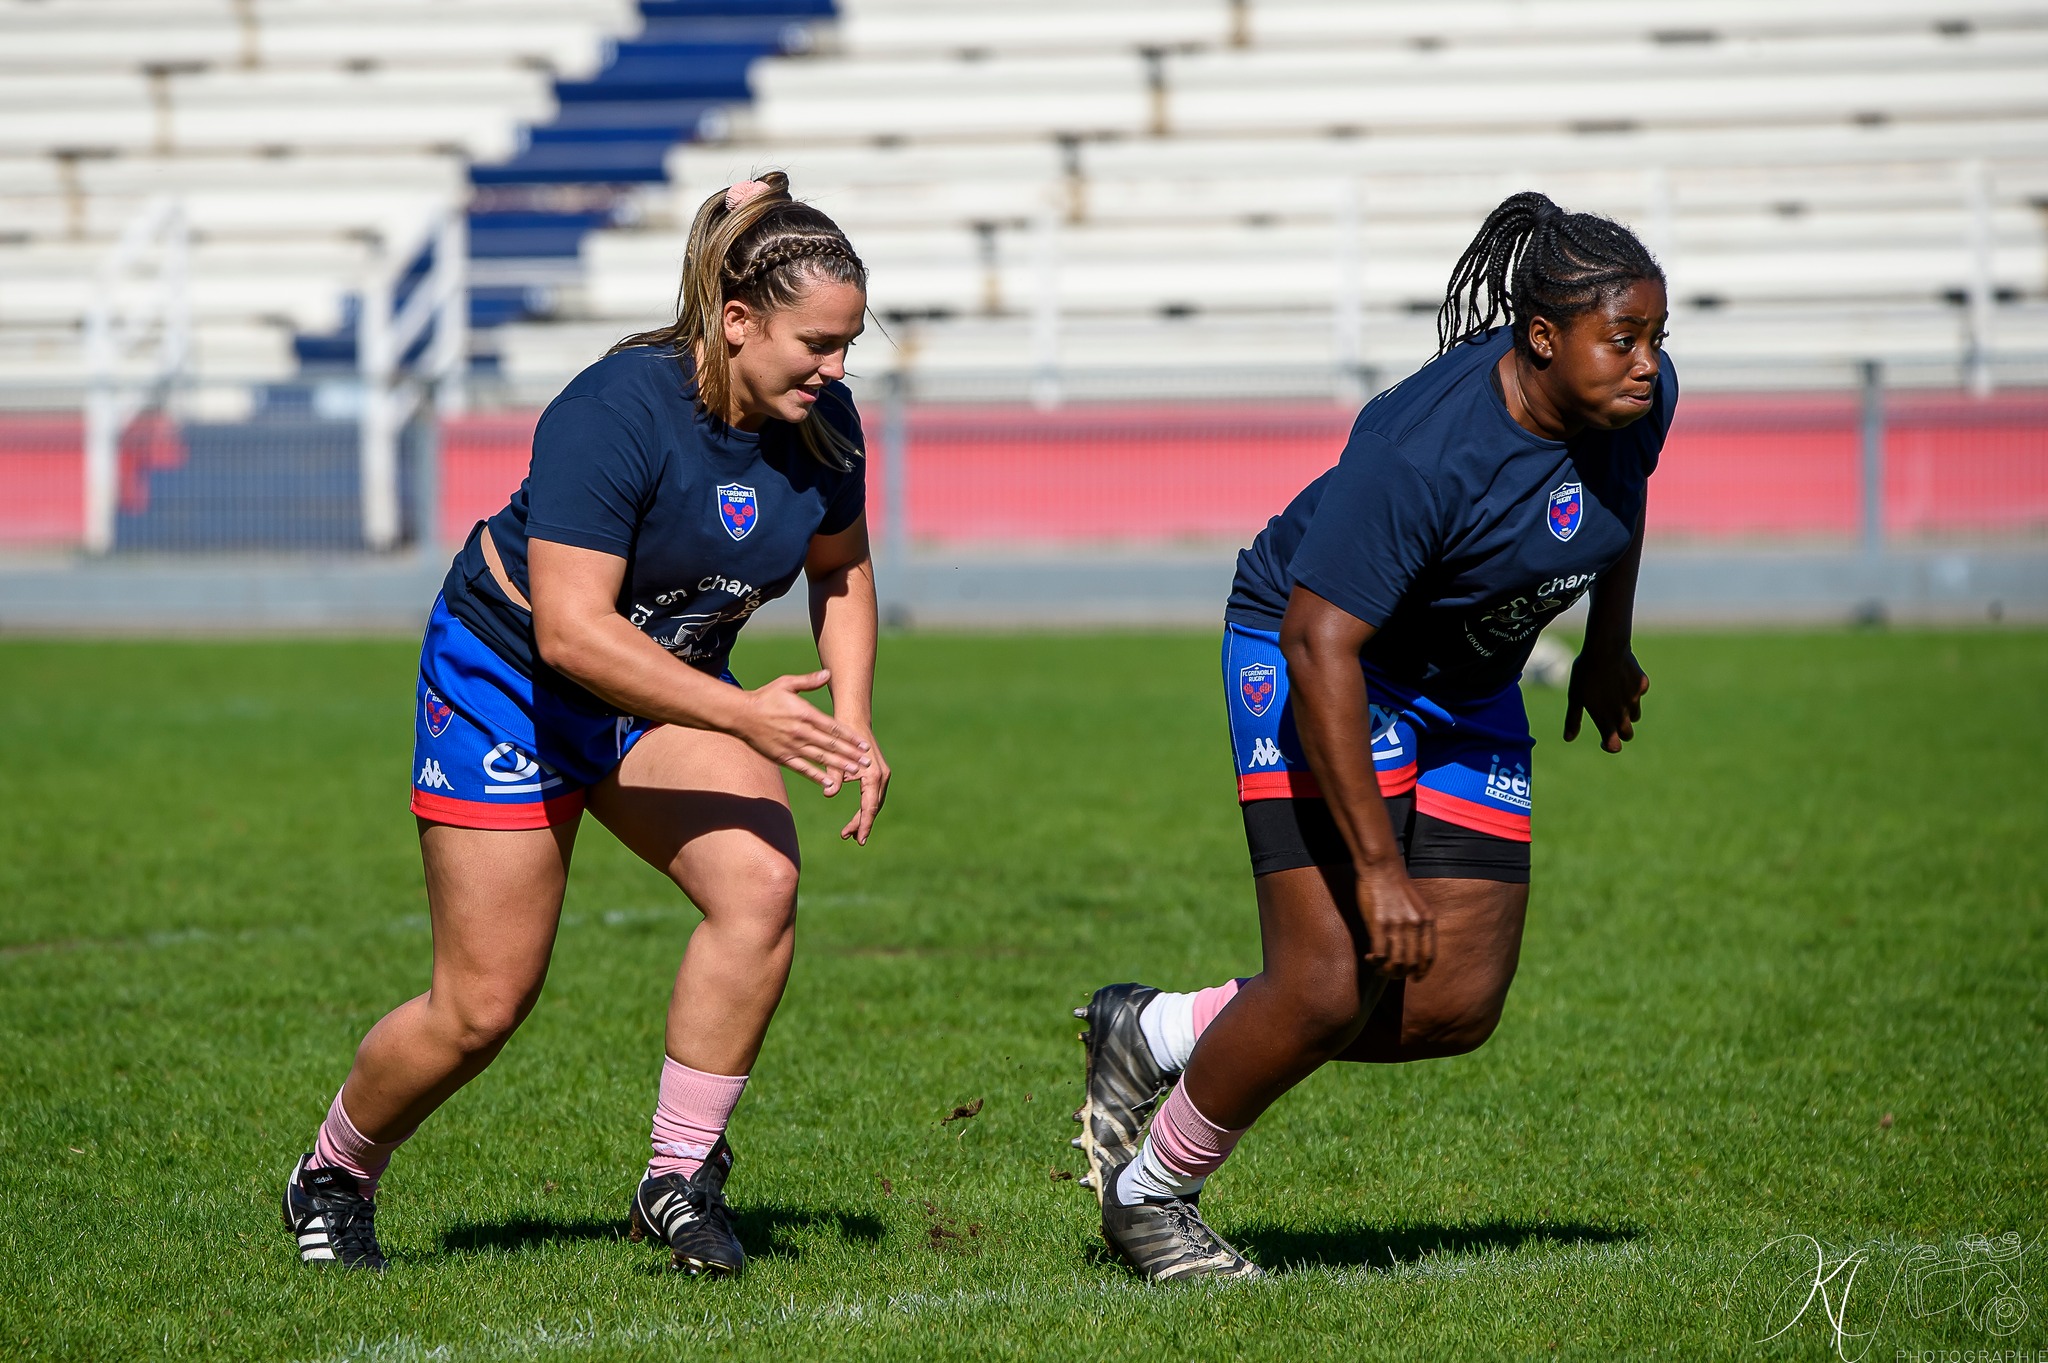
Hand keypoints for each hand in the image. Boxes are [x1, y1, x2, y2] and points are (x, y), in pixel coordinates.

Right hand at [732, 670, 870, 791]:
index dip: (850, 737)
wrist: (740, 714)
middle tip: (867, 762)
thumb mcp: (786, 683)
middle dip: (851, 754)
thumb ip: (809, 681)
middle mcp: (801, 731)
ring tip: (855, 772)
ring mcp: (792, 746)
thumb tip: (829, 673)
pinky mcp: (782, 757)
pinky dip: (817, 776)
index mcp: (805, 713)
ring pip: (820, 758)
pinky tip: (829, 782)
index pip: (833, 728)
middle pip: (831, 745)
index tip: (864, 744)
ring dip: (839, 766)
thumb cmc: (765, 697)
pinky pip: (803, 769)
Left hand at [827, 723, 890, 844]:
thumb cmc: (840, 738)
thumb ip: (832, 777)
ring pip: (874, 802)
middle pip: (874, 807)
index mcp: (873, 775)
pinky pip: (873, 796)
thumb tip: (828, 794)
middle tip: (850, 838)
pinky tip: (856, 816)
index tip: (859, 840)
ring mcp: (882, 774)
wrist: (853, 720)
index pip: (870, 807)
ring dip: (864, 817)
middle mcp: (881, 776)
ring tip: (849, 832)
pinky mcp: (878, 773)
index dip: (864, 825)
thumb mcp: (833, 758)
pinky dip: (866, 807)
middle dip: (863, 824)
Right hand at [1356, 858, 1435, 979]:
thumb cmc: (1396, 887)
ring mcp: (1397, 925)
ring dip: (1386, 970)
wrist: (1382, 868)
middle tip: (1391, 973)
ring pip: (1395, 962)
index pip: (1428, 956)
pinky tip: (1370, 957)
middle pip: (1411, 963)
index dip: (1422, 972)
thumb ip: (1418, 926)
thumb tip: (1412, 950)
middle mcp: (1415, 925)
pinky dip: (1375, 961)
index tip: (1414, 978)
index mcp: (1427, 920)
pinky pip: (1380, 953)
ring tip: (1379, 967)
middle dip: (1400, 974)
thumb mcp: (1417, 906)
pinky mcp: (1379, 924)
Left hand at [1564, 647, 1648, 753]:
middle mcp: (1623, 713)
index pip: (1614, 746)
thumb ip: (1573, 719)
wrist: (1606, 649)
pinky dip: (1632, 690)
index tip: (1603, 741)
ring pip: (1635, 714)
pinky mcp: (1642, 684)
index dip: (1609, 746)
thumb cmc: (1585, 674)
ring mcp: (1635, 699)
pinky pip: (1639, 692)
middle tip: (1609, 719)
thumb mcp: (1575, 697)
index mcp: (1606, 719)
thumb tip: (1568, 738)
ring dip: (1627, 712)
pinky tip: (1621, 677)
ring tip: (1613, 696)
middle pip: (1628, 734)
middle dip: (1621, 732)